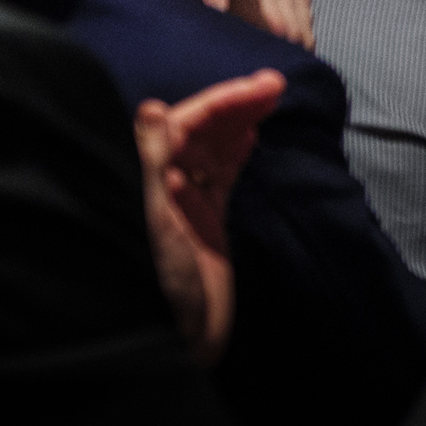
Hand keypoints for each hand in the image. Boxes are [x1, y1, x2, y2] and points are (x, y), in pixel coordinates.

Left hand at [133, 68, 284, 363]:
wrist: (177, 342)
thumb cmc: (159, 287)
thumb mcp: (155, 222)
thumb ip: (152, 163)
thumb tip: (150, 108)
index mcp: (149, 180)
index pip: (183, 124)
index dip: (220, 102)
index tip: (259, 87)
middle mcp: (164, 186)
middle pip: (201, 131)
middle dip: (235, 104)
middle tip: (276, 83)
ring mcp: (186, 204)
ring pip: (214, 149)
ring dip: (240, 120)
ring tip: (271, 95)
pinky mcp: (206, 223)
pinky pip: (220, 175)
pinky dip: (236, 150)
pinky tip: (251, 133)